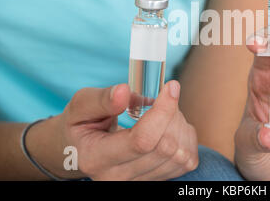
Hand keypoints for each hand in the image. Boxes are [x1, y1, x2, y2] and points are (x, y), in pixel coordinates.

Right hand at [38, 81, 198, 179]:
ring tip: (162, 113)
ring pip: (180, 154)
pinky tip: (170, 127)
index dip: (163, 111)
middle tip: (161, 98)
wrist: (83, 150)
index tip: (171, 86)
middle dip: (171, 114)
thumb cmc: (82, 125)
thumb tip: (124, 92)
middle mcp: (119, 178)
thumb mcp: (81, 106)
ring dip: (179, 125)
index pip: (142, 140)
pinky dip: (185, 138)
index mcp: (97, 158)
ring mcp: (140, 183)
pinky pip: (188, 161)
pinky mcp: (158, 181)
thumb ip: (101, 99)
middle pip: (166, 146)